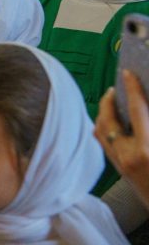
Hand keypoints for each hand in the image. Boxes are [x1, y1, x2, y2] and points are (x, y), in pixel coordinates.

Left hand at [96, 73, 148, 206]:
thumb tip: (144, 107)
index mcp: (146, 150)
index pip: (137, 111)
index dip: (132, 89)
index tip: (128, 73)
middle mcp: (128, 156)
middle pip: (108, 120)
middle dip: (109, 101)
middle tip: (117, 88)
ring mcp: (120, 165)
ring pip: (100, 131)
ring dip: (104, 113)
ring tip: (112, 102)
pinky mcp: (119, 171)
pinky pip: (104, 144)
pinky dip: (104, 128)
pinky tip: (111, 122)